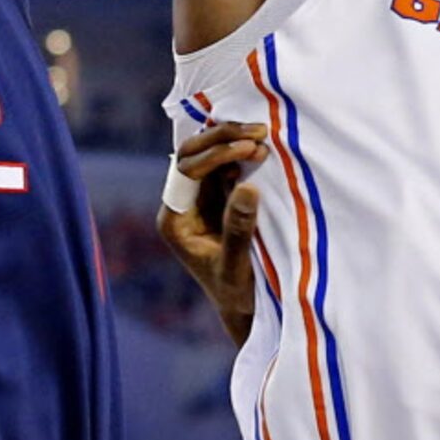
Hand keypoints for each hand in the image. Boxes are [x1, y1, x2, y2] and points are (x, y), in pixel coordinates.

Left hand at [156, 122, 267, 348]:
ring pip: (209, 153)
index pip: (186, 170)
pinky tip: (263, 145)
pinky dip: (243, 151)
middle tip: (259, 131)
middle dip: (223, 138)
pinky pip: (226, 163)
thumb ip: (239, 230)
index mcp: (175, 219)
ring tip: (264, 134)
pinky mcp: (220, 196)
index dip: (214, 154)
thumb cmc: (236, 295)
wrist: (244, 308)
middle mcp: (184, 202)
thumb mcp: (237, 268)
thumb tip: (248, 186)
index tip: (247, 148)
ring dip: (234, 139)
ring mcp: (201, 197)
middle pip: (192, 154)